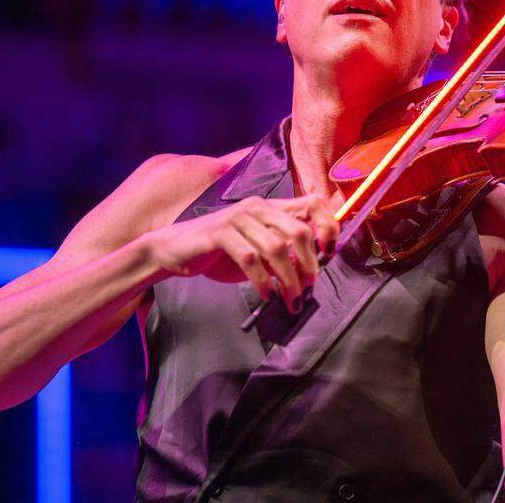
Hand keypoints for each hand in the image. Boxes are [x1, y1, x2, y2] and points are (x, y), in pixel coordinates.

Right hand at [144, 194, 338, 311]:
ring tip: (290, 299)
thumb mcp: (256, 252)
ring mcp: (237, 219)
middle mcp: (256, 208)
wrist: (173, 250)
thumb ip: (281, 256)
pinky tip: (266, 294)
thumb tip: (310, 272)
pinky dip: (262, 280)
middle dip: (309, 263)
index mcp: (269, 208)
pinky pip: (250, 258)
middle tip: (308, 287)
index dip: (328, 226)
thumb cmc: (218, 253)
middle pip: (298, 230)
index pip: (312, 204)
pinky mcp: (219, 234)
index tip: (330, 253)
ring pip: (277, 247)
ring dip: (288, 279)